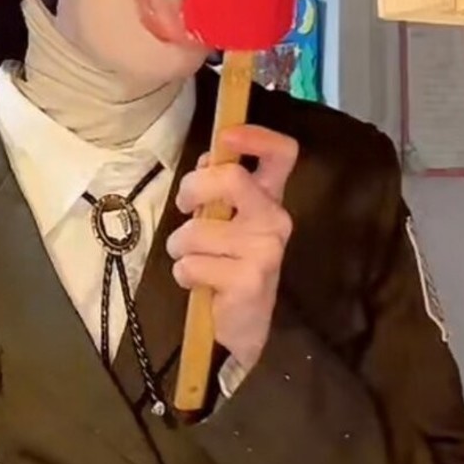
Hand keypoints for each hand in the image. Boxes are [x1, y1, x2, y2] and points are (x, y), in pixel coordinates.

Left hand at [167, 125, 297, 369]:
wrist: (241, 326)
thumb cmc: (227, 265)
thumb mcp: (224, 222)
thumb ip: (218, 188)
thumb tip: (209, 159)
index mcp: (270, 199)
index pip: (282, 154)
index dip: (255, 136)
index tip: (226, 137)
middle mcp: (275, 220)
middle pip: (231, 178)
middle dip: (192, 189)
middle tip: (184, 207)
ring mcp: (265, 250)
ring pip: (196, 230)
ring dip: (180, 247)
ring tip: (194, 260)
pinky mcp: (249, 279)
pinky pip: (191, 264)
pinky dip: (184, 274)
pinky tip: (201, 283)